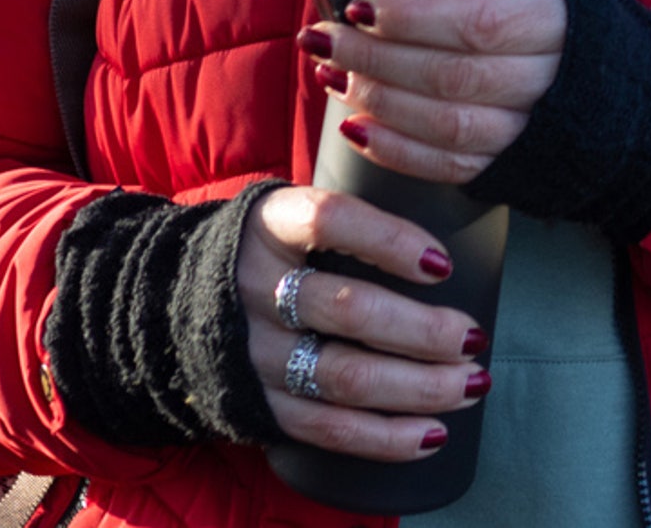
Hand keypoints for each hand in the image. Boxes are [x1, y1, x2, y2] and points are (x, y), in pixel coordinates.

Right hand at [234, 183, 484, 460]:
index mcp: (270, 226)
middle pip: (350, 312)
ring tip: (472, 383)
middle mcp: (257, 288)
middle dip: (425, 331)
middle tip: (474, 337)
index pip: (330, 220)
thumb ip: (356, 218)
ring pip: (346, 376)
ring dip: (420, 387)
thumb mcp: (294, 213)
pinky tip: (433, 433)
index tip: (443, 265)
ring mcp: (255, 352)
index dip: (391, 241)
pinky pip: (328, 429)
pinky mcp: (260, 403)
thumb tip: (446, 239)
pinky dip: (387, 437)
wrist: (176, 300)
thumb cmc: (275, 251)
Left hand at [302, 0, 566, 186]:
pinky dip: (395, 151)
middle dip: (375, 56)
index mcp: (560, 27)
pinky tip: (357, 128)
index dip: (413, 18)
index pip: (478, 23)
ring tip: (332, 75)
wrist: (631, 103)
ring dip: (377, 100)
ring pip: (443, 122)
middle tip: (324, 38)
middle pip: (449, 74)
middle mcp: (548, 84)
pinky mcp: (509, 168)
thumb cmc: (585, 32)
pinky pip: (446, 165)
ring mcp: (529, 133)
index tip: (362, 5)